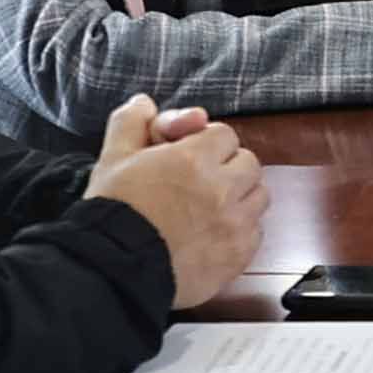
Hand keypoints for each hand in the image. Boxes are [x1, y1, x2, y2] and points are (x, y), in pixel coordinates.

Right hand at [84, 95, 266, 304]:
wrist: (114, 269)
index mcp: (195, 159)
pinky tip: (213, 235)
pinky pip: (256, 234)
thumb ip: (130, 123)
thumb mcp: (113, 158)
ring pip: (259, 197)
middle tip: (202, 181)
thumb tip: (144, 103)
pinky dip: (240, 231)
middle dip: (228, 167)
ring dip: (240, 197)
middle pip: (249, 163)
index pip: (225, 135)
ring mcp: (234, 224)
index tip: (191, 156)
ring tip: (211, 207)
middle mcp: (222, 189)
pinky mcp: (237, 256)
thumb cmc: (114, 213)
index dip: (207, 142)